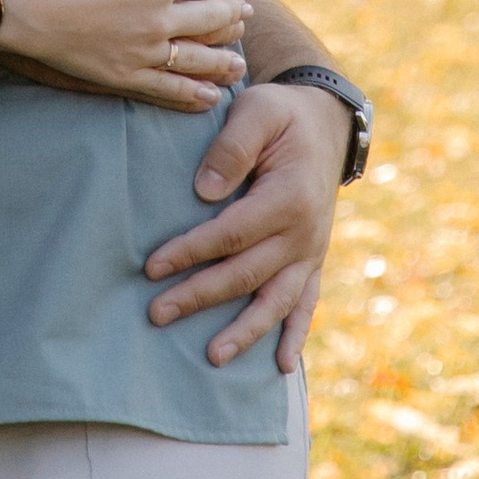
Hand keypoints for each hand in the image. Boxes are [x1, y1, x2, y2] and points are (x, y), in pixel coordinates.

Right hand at [0, 0, 248, 109]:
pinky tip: (210, 97)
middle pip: (209, 17)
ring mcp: (146, 52)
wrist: (29, 8)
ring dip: (223, 60)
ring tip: (240, 62)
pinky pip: (170, 89)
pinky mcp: (128, 76)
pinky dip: (193, 94)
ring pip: (198, 59)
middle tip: (246, 12)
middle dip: (231, 12)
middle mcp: (161, 19)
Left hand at [142, 76, 352, 368]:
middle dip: (200, 297)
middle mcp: (304, 234)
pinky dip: (295, 335)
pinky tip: (280, 366)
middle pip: (246, 274)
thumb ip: (232, 147)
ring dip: (245, 332)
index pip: (231, 234)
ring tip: (212, 358)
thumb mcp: (257, 112)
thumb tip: (203, 192)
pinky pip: (306, 304)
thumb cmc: (281, 115)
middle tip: (156, 314)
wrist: (326, 123)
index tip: (152, 267)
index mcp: (288, 198)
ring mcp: (311, 252)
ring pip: (276, 301)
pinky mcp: (313, 260)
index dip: (191, 251)